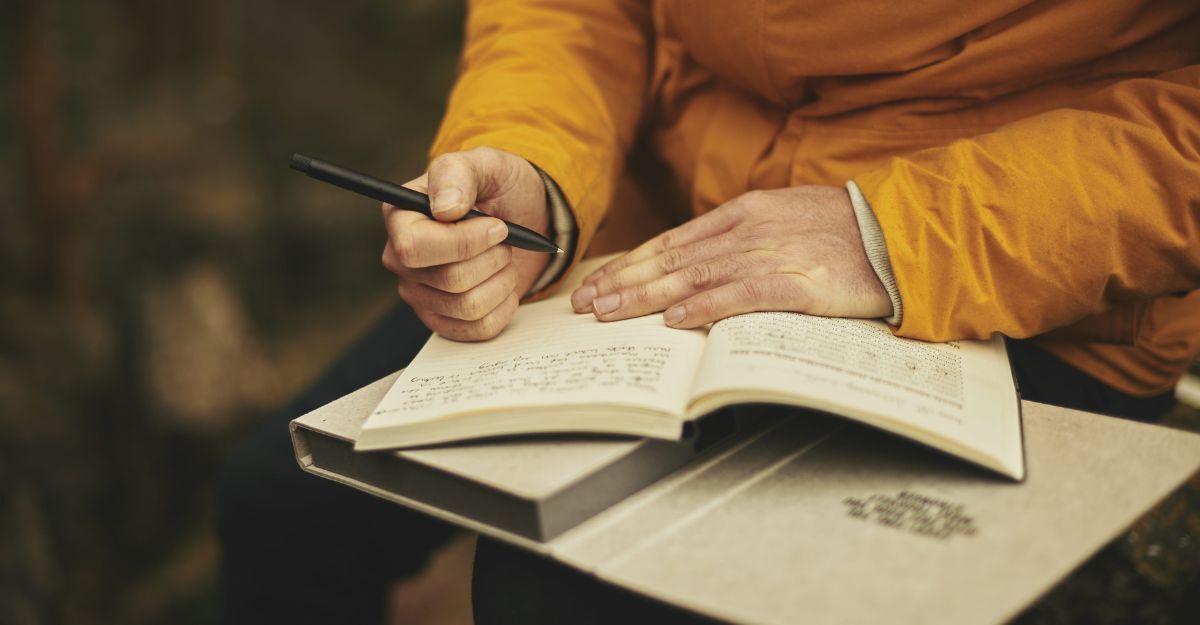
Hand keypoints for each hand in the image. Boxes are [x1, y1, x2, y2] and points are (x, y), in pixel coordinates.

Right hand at [382, 147, 550, 340]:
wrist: (523, 218)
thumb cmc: (497, 188)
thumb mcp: (485, 165)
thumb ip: (459, 174)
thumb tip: (445, 208)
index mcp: (400, 217)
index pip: (414, 248)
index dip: (463, 242)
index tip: (497, 226)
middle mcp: (402, 260)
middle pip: (450, 280)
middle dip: (492, 258)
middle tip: (503, 239)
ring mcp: (420, 294)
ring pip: (469, 306)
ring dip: (502, 280)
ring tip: (503, 258)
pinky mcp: (443, 320)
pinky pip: (480, 329)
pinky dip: (504, 305)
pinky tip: (502, 282)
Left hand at [570, 185, 891, 327]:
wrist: (903, 233)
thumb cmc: (846, 232)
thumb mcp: (785, 220)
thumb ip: (742, 238)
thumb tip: (698, 264)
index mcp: (744, 213)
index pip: (672, 242)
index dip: (631, 264)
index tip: (599, 283)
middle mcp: (749, 230)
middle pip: (672, 260)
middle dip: (623, 283)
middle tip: (585, 304)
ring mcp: (772, 254)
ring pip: (694, 277)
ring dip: (647, 297)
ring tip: (610, 313)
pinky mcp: (797, 283)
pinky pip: (740, 296)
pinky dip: (704, 308)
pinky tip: (674, 320)